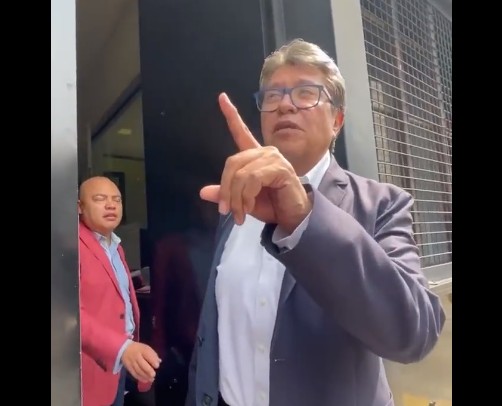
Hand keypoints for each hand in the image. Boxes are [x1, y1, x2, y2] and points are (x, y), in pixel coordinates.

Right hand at [121, 341, 160, 382]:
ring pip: (138, 370)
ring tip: (151, 379)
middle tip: (154, 375)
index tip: (157, 366)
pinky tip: (145, 380)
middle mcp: (136, 356)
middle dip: (148, 370)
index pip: (147, 355)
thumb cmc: (139, 349)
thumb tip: (159, 361)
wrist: (125, 349)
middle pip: (142, 364)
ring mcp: (132, 362)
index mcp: (142, 350)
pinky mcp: (129, 368)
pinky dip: (140, 378)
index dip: (152, 361)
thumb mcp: (147, 348)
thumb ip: (153, 355)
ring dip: (145, 376)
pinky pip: (134, 374)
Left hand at [200, 93, 311, 231]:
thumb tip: (202, 192)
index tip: (221, 97)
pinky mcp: (280, 168)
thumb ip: (225, 194)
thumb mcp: (242, 201)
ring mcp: (273, 158)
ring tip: (239, 214)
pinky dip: (246, 197)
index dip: (231, 115)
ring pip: (240, 174)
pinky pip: (252, 179)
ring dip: (236, 198)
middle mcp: (264, 152)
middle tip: (226, 210)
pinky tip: (249, 208)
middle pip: (232, 162)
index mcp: (255, 156)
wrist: (292, 218)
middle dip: (226, 189)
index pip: (241, 132)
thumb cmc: (271, 206)